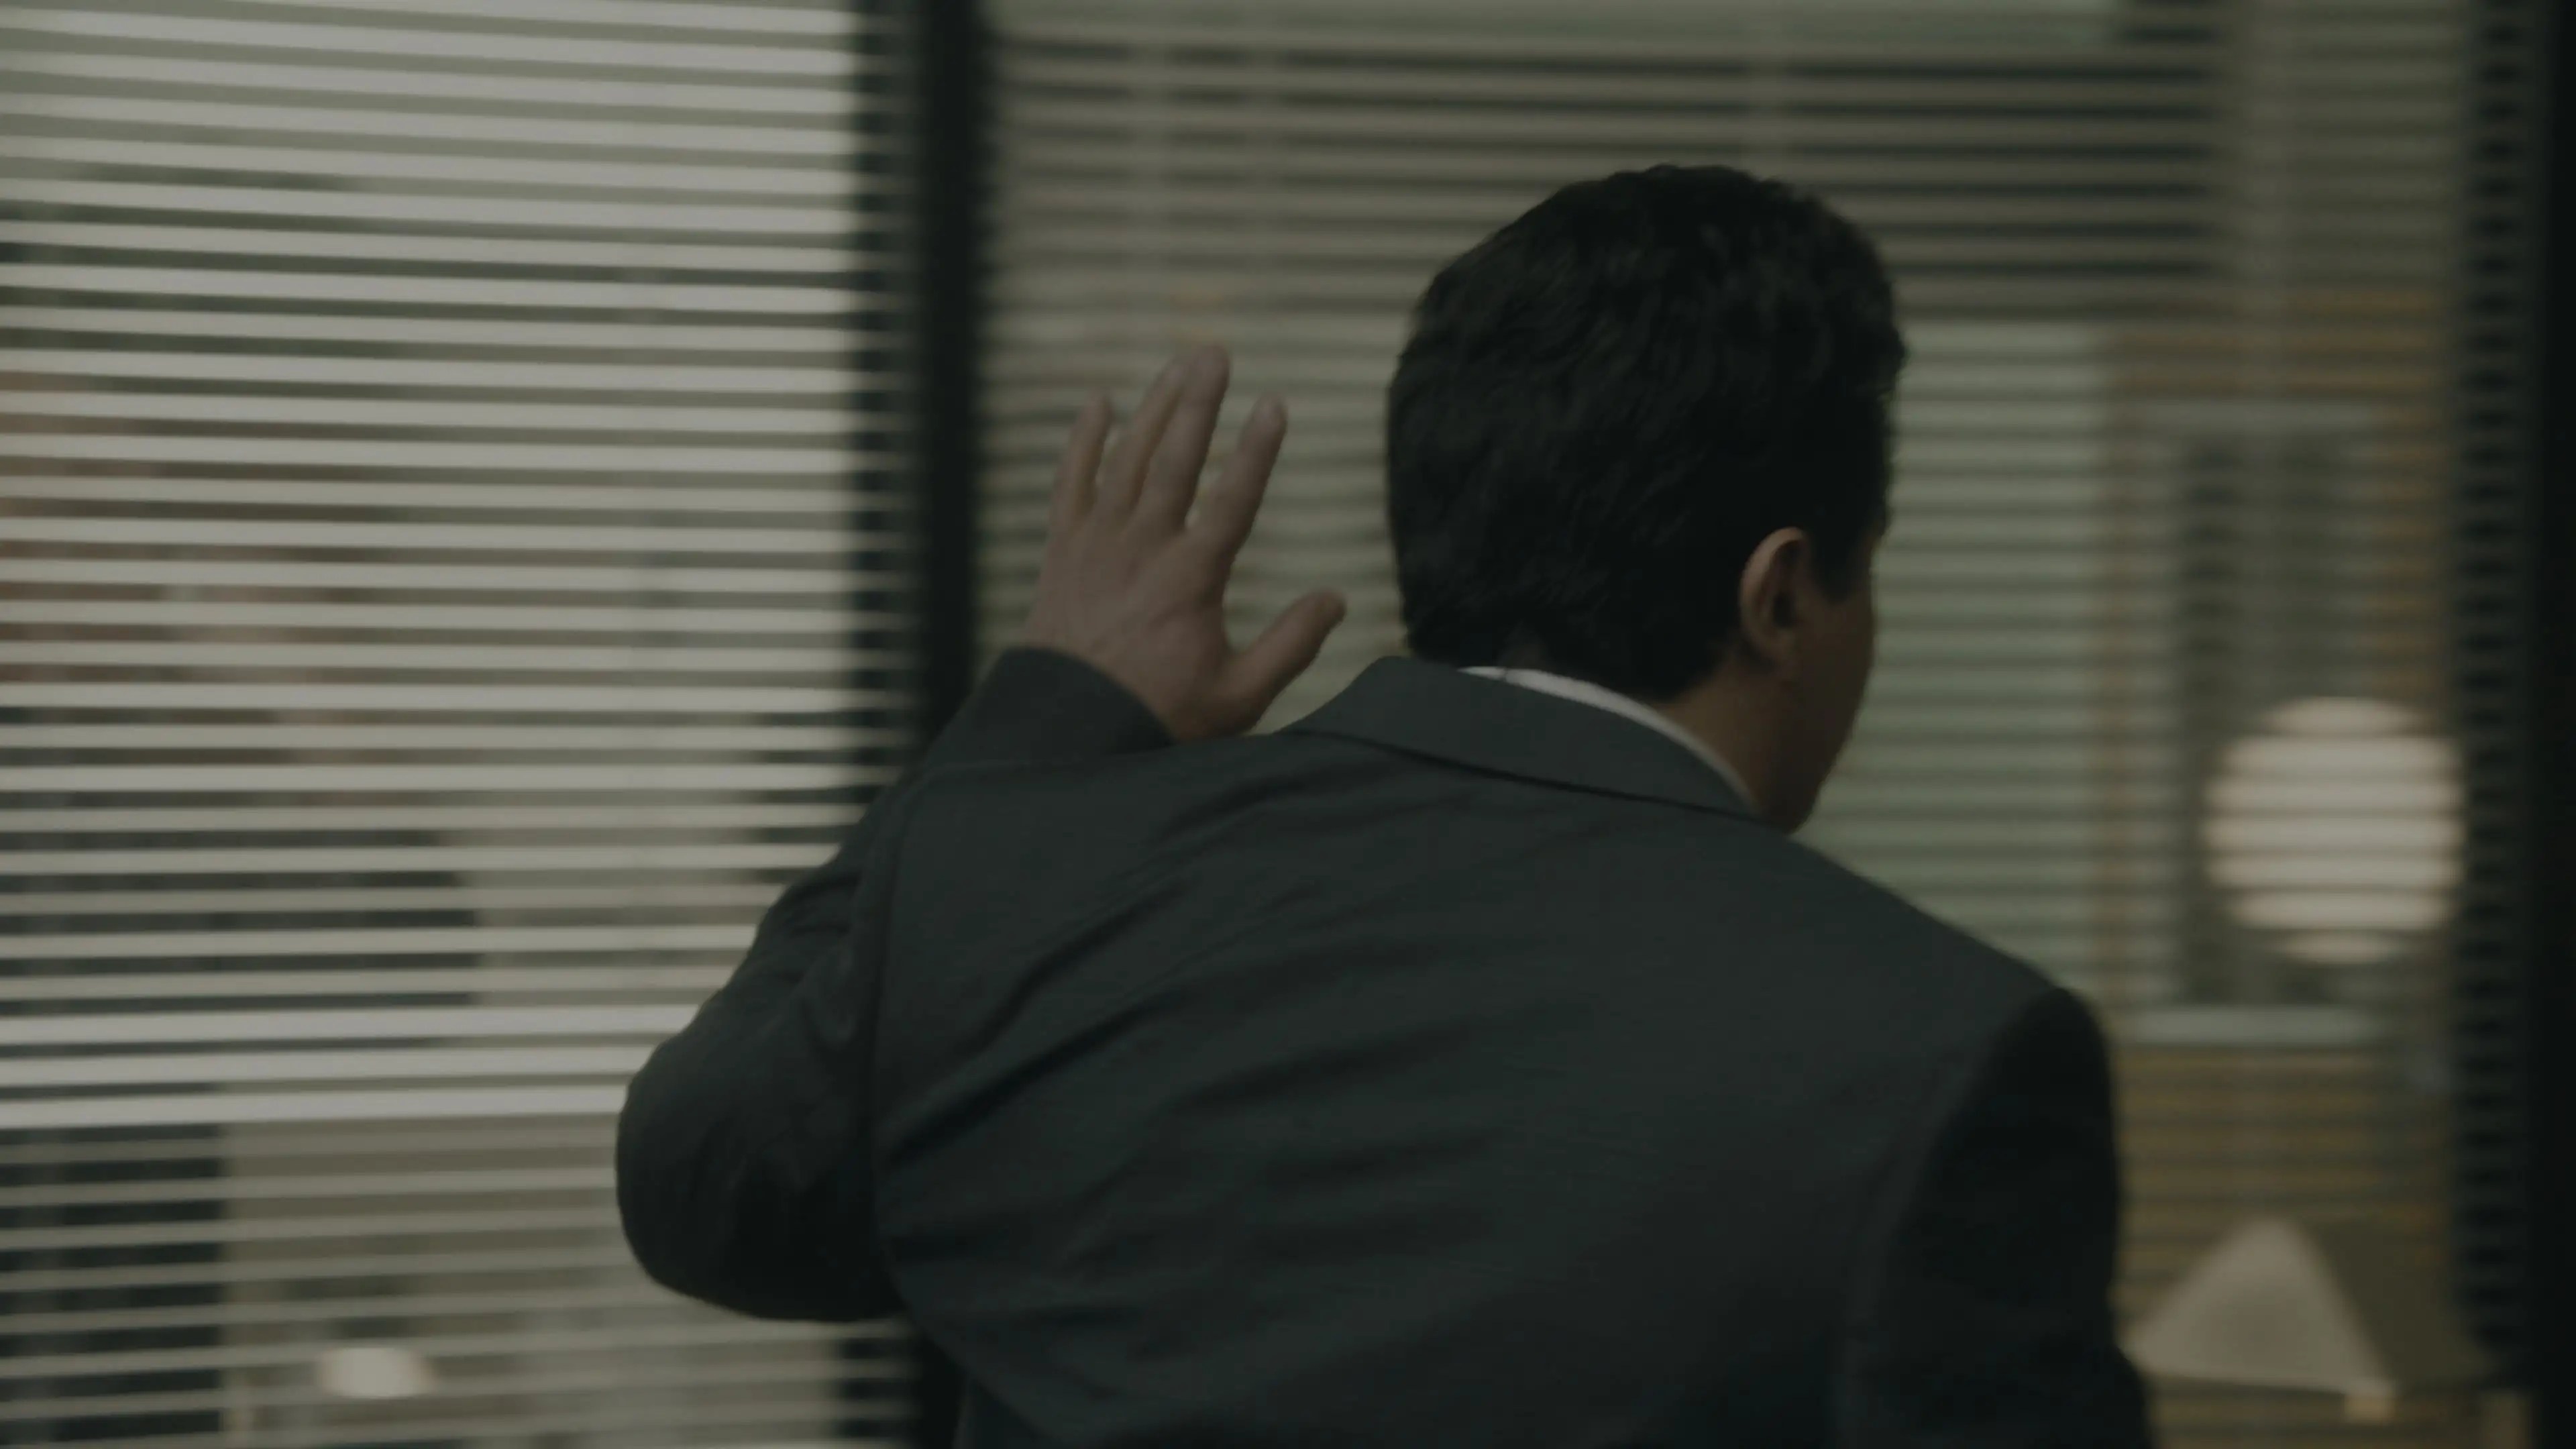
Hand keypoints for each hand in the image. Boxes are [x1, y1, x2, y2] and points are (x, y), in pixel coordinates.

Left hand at [1020, 346, 1346, 741]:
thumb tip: (1336, 600)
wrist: (1066, 734)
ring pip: (1128, 459)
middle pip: (1174, 459)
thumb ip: (1291, 645)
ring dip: (1154, 408)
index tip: (1276, 404)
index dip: (1256, 450)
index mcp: (1191, 579)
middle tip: (1215, 353)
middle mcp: (1142, 549)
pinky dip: (1083, 441)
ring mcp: (1097, 544)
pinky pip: (1070, 482)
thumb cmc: (1157, 718)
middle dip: (1197, 403)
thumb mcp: (1239, 696)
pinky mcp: (1062, 551)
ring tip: (1180, 365)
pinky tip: (1100, 403)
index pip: (1233, 499)